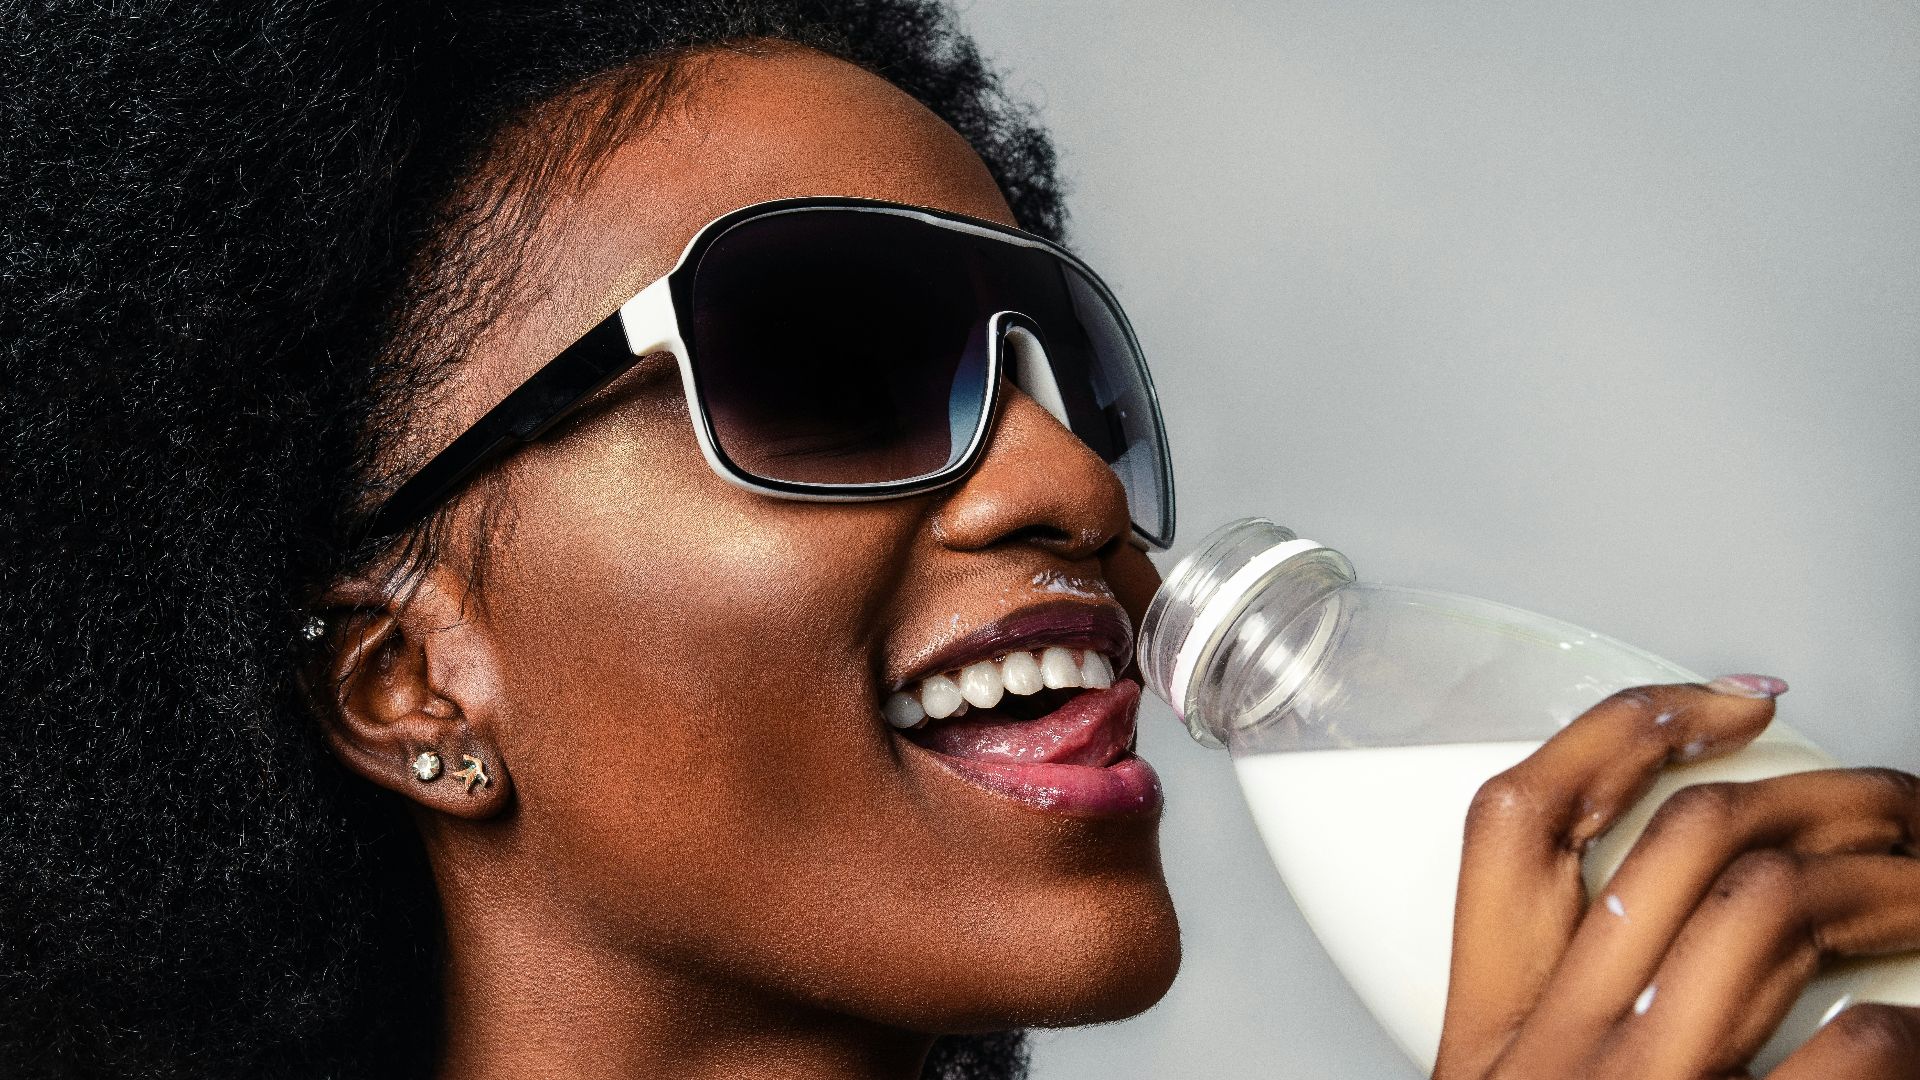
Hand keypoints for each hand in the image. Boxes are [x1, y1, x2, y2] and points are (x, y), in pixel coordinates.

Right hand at [1435, 679, 1919, 1078]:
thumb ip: (1574, 1021)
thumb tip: (1701, 916)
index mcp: (1487, 1033)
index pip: (1515, 823)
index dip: (1625, 729)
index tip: (1734, 702)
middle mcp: (1554, 1055)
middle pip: (1681, 842)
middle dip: (1822, 795)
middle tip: (1900, 806)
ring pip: (1771, 908)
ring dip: (1891, 882)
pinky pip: (1854, 1045)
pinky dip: (1912, 1019)